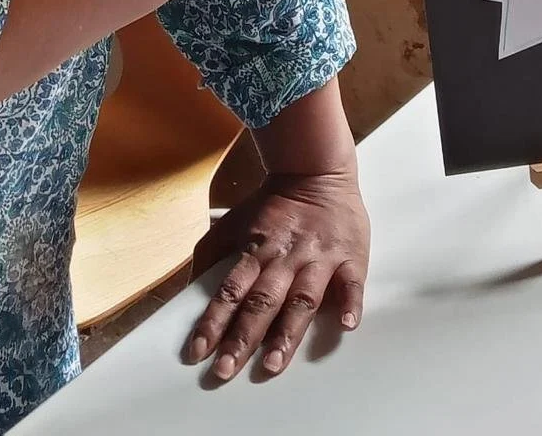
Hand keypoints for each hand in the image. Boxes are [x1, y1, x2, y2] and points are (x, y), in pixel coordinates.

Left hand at [185, 169, 369, 380]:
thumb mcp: (235, 222)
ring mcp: (319, 258)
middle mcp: (286, 257)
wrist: (316, 169)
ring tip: (273, 364)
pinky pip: (351, 282)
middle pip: (261, 301)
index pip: (230, 290)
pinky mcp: (349, 257)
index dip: (212, 321)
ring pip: (301, 299)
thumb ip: (213, 253)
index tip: (197, 352)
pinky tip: (345, 325)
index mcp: (257, 249)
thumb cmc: (273, 204)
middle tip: (226, 371)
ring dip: (287, 332)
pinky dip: (349, 303)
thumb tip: (189, 289)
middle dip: (242, 337)